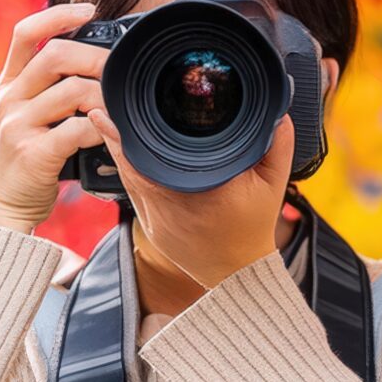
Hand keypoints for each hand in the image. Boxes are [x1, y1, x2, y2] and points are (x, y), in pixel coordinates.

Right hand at [0, 2, 110, 232]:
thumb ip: (50, 88)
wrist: (8, 205)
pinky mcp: (32, 153)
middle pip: (55, 55)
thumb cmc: (30, 156)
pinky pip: (78, 129)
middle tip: (120, 71)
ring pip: (73, 90)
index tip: (90, 9)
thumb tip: (95, 59)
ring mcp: (17, 124)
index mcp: (9, 84)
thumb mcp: (29, 114)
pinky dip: (102, 128)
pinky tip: (109, 133)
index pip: (24, 32)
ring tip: (117, 109)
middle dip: (96, 58)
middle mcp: (9, 98)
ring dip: (105, 97)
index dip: (57, 14)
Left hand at [87, 106, 293, 288]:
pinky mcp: (152, 228)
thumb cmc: (254, 226)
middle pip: (131, 165)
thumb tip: (279, 113)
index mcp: (197, 189)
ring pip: (128, 179)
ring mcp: (156, 220)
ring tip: (105, 123)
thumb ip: (277, 146)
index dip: (129, 135)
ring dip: (116, 152)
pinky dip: (126, 172)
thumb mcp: (274, 184)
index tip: (115, 113)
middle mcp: (170, 204)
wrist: (239, 272)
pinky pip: (133, 194)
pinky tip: (120, 154)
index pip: (152, 158)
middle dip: (116, 136)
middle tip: (102, 109)